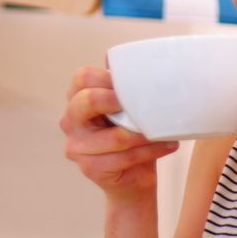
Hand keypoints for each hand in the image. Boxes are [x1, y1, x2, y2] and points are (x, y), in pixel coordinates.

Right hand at [59, 65, 178, 202]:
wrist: (132, 176)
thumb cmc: (131, 134)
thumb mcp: (128, 108)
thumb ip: (126, 88)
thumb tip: (140, 61)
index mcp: (76, 98)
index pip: (83, 77)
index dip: (107, 77)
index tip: (133, 82)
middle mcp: (70, 121)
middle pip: (87, 101)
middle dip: (117, 100)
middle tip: (143, 104)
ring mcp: (76, 146)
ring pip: (116, 136)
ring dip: (146, 134)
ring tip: (166, 131)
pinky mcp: (89, 168)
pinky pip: (124, 157)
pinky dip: (149, 151)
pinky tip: (166, 146)